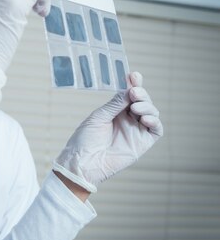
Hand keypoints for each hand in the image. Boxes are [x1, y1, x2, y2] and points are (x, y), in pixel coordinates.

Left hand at [53, 72, 163, 192]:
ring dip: (147, 106)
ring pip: (152, 112)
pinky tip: (145, 118)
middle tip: (134, 92)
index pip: (128, 94)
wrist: (83, 163)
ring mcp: (136, 130)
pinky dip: (155, 121)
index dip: (133, 84)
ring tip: (135, 107)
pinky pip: (156, 130)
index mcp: (115, 111)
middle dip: (141, 94)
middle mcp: (128, 119)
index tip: (134, 75)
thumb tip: (130, 89)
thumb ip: (115, 104)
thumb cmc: (84, 141)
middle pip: (142, 101)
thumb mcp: (98, 117)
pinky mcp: (142, 143)